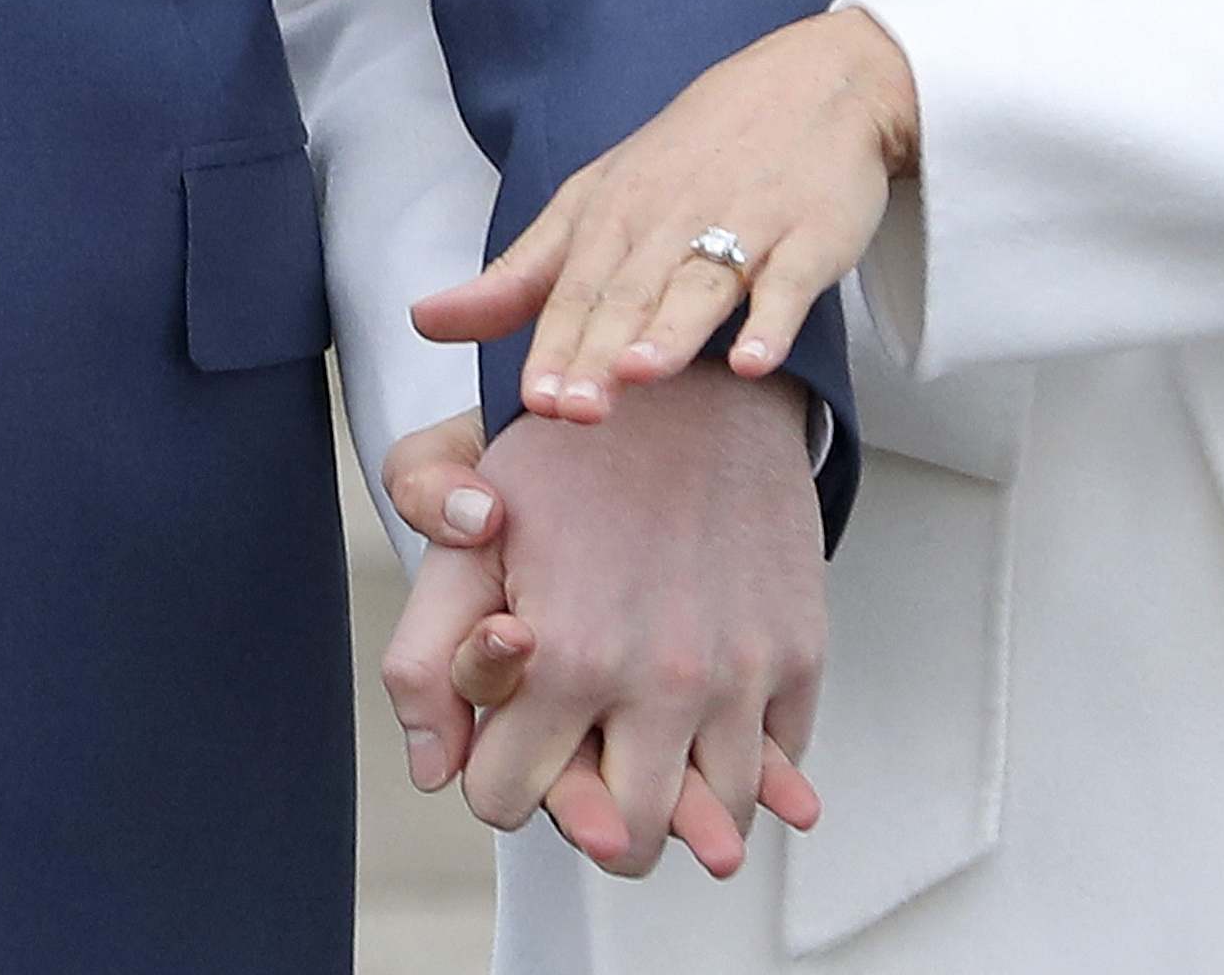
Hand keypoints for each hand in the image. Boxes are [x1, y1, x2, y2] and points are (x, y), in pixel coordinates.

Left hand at [381, 363, 824, 876]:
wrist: (693, 378)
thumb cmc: (568, 451)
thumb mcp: (465, 527)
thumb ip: (424, 656)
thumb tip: (434, 772)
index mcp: (564, 657)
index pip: (505, 803)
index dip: (496, 770)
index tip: (512, 725)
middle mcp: (659, 682)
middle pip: (622, 844)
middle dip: (589, 813)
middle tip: (582, 758)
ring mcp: (739, 675)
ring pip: (714, 829)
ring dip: (677, 805)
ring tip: (647, 751)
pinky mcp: (799, 655)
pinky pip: (778, 769)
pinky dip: (747, 766)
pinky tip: (710, 720)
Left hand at [414, 10, 917, 418]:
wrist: (815, 82)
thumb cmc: (694, 155)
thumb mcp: (598, 199)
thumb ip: (521, 275)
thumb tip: (427, 319)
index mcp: (617, 210)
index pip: (577, 286)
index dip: (556, 344)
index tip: (535, 399)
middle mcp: (674, 215)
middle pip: (631, 290)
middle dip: (599, 349)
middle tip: (573, 410)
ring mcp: (747, 222)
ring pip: (701, 282)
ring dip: (671, 330)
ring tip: (640, 374)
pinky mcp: (812, 234)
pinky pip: (790, 282)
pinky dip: (772, 321)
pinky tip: (754, 361)